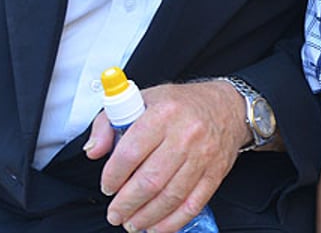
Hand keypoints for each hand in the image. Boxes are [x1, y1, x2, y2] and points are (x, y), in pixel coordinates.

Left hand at [85, 80, 246, 232]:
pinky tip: (156, 227)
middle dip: (127, 203)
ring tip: (131, 222)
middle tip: (115, 213)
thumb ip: (109, 123)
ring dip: (146, 216)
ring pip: (170, 196)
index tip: (107, 185)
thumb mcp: (142, 99)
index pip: (131, 151)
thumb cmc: (181, 104)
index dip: (114, 175)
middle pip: (150, 179)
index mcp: (164, 113)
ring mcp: (203, 156)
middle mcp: (186, 134)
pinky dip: (172, 222)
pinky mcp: (215, 173)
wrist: (227, 106)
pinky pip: (193, 204)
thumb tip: (93, 150)